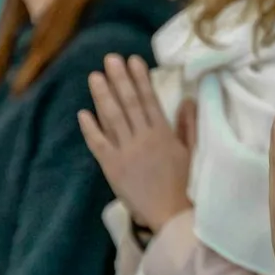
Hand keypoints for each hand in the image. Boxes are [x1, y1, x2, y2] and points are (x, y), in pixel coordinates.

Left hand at [77, 54, 193, 231]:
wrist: (171, 215)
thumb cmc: (184, 185)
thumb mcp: (191, 153)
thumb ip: (188, 125)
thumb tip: (188, 99)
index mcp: (163, 134)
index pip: (149, 100)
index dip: (140, 79)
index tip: (133, 60)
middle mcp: (143, 138)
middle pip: (128, 103)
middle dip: (119, 79)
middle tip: (110, 58)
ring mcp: (126, 152)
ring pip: (112, 118)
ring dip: (103, 96)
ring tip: (95, 77)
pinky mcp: (112, 167)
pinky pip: (98, 144)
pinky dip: (90, 129)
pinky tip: (83, 113)